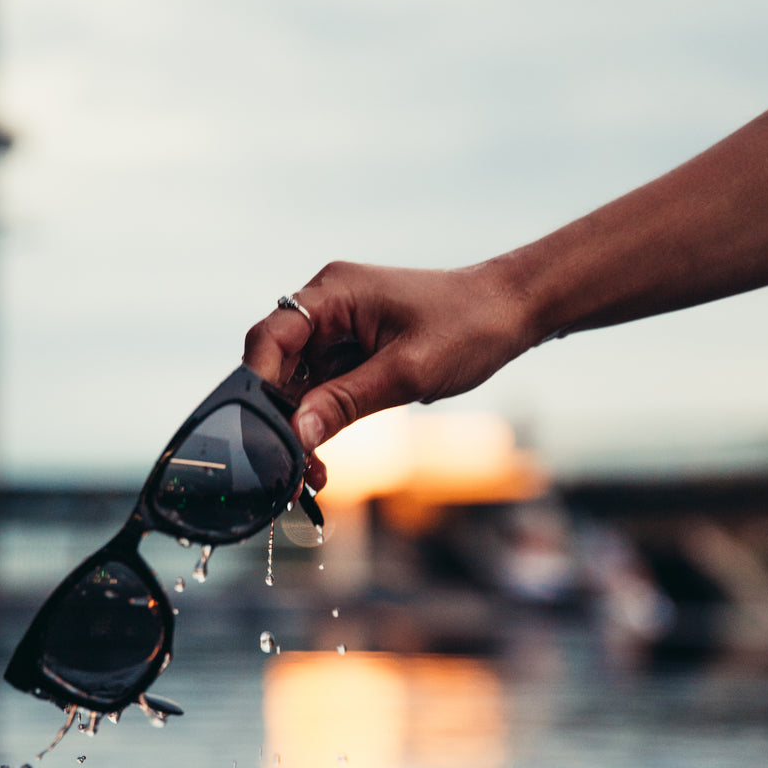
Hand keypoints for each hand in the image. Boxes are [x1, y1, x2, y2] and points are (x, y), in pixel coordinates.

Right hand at [243, 258, 534, 479]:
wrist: (511, 314)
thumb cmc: (468, 327)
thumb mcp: (406, 372)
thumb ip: (346, 402)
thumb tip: (296, 433)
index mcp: (334, 293)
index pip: (271, 337)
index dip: (257, 384)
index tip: (256, 432)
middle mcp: (328, 307)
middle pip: (279, 365)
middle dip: (279, 418)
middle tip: (287, 468)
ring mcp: (340, 330)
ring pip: (299, 385)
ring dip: (301, 428)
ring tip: (311, 474)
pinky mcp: (353, 353)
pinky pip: (323, 391)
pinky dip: (321, 423)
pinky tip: (322, 459)